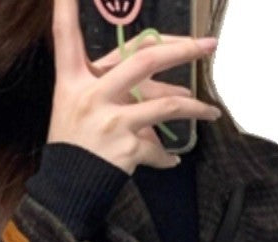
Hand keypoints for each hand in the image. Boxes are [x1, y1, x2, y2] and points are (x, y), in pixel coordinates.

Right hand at [47, 0, 222, 172]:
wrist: (66, 189)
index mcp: (74, 80)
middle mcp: (93, 95)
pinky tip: (172, 160)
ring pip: (167, 105)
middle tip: (207, 44)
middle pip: (144, 60)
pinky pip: (157, 148)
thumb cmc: (72, 145)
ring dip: (195, 108)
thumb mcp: (74, 106)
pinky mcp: (126, 148)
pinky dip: (166, 156)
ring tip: (211, 111)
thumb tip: (156, 84)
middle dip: (182, 49)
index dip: (65, 11)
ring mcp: (112, 121)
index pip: (66, 37)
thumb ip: (109, 86)